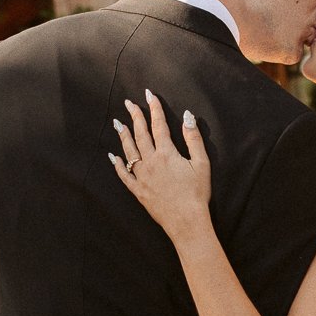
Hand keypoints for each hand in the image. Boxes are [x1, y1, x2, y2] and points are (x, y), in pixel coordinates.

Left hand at [110, 90, 210, 240]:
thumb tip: (187, 116)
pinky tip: (113, 156)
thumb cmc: (197, 193)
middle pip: (140, 134)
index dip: (154, 108)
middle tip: (128, 104)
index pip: (159, 125)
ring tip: (118, 123)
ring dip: (123, 136)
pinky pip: (124, 175)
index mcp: (167, 153)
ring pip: (129, 151)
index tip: (149, 94)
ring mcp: (142, 177)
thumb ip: (193, 138)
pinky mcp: (138, 191)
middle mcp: (151, 162)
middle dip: (134, 116)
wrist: (186, 221)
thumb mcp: (202, 163)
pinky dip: (117, 165)